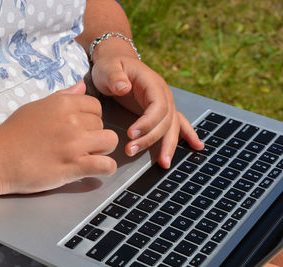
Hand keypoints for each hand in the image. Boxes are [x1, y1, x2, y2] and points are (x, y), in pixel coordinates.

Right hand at [0, 81, 117, 194]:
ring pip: (110, 142)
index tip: (81, 128)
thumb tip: (82, 86)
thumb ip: (62, 96)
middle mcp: (72, 121)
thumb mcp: (36, 107)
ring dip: (103, 150)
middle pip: (103, 124)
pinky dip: (106, 169)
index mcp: (63, 103)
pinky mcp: (74, 166)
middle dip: (94, 135)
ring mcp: (74, 144)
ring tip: (88, 156)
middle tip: (78, 145)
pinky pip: (106, 166)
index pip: (96, 106)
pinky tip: (96, 169)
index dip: (91, 118)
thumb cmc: (13, 133)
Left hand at [91, 45, 202, 168]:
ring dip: (168, 146)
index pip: (157, 106)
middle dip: (151, 139)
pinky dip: (187, 136)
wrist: (117, 62)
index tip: (131, 134)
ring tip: (163, 164)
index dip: (147, 122)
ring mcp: (164, 104)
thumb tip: (123, 87)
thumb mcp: (108, 68)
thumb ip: (114, 77)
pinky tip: (197, 147)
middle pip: (165, 121)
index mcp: (153, 84)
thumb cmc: (112, 66)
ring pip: (172, 128)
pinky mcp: (160, 112)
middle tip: (132, 150)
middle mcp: (163, 95)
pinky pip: (177, 125)